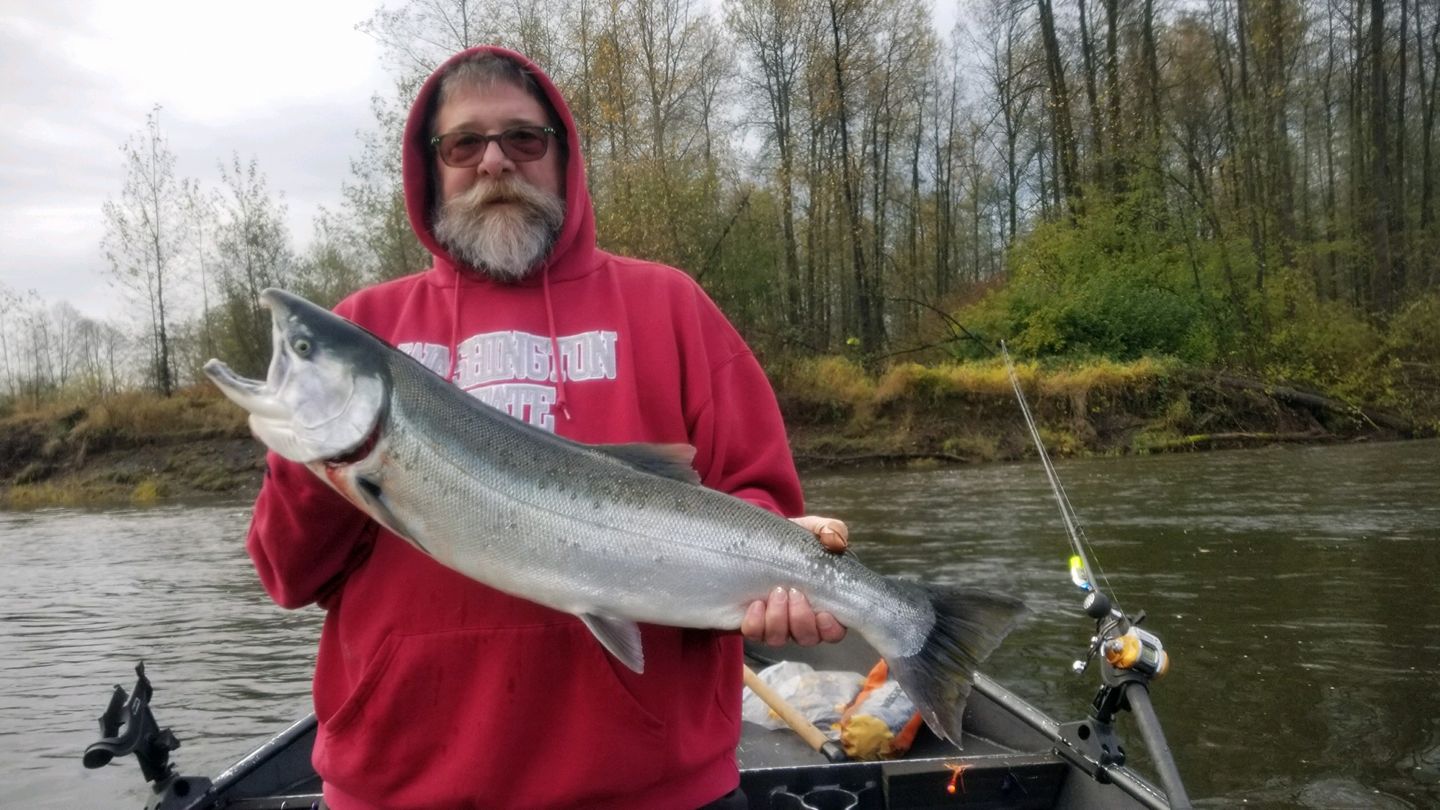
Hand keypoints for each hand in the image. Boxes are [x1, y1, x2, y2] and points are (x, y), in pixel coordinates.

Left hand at [741, 516, 849, 646]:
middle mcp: (799, 621)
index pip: (833, 632)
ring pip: (779, 639)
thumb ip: (831, 530)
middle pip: (807, 638)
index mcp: (822, 604)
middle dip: (801, 618)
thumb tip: (836, 541)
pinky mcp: (752, 623)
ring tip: (776, 592)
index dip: (830, 628)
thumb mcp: (813, 529)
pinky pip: (754, 634)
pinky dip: (756, 622)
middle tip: (794, 592)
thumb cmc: (791, 540)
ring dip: (779, 619)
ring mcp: (774, 625)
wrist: (756, 540)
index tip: (823, 613)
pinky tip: (756, 603)